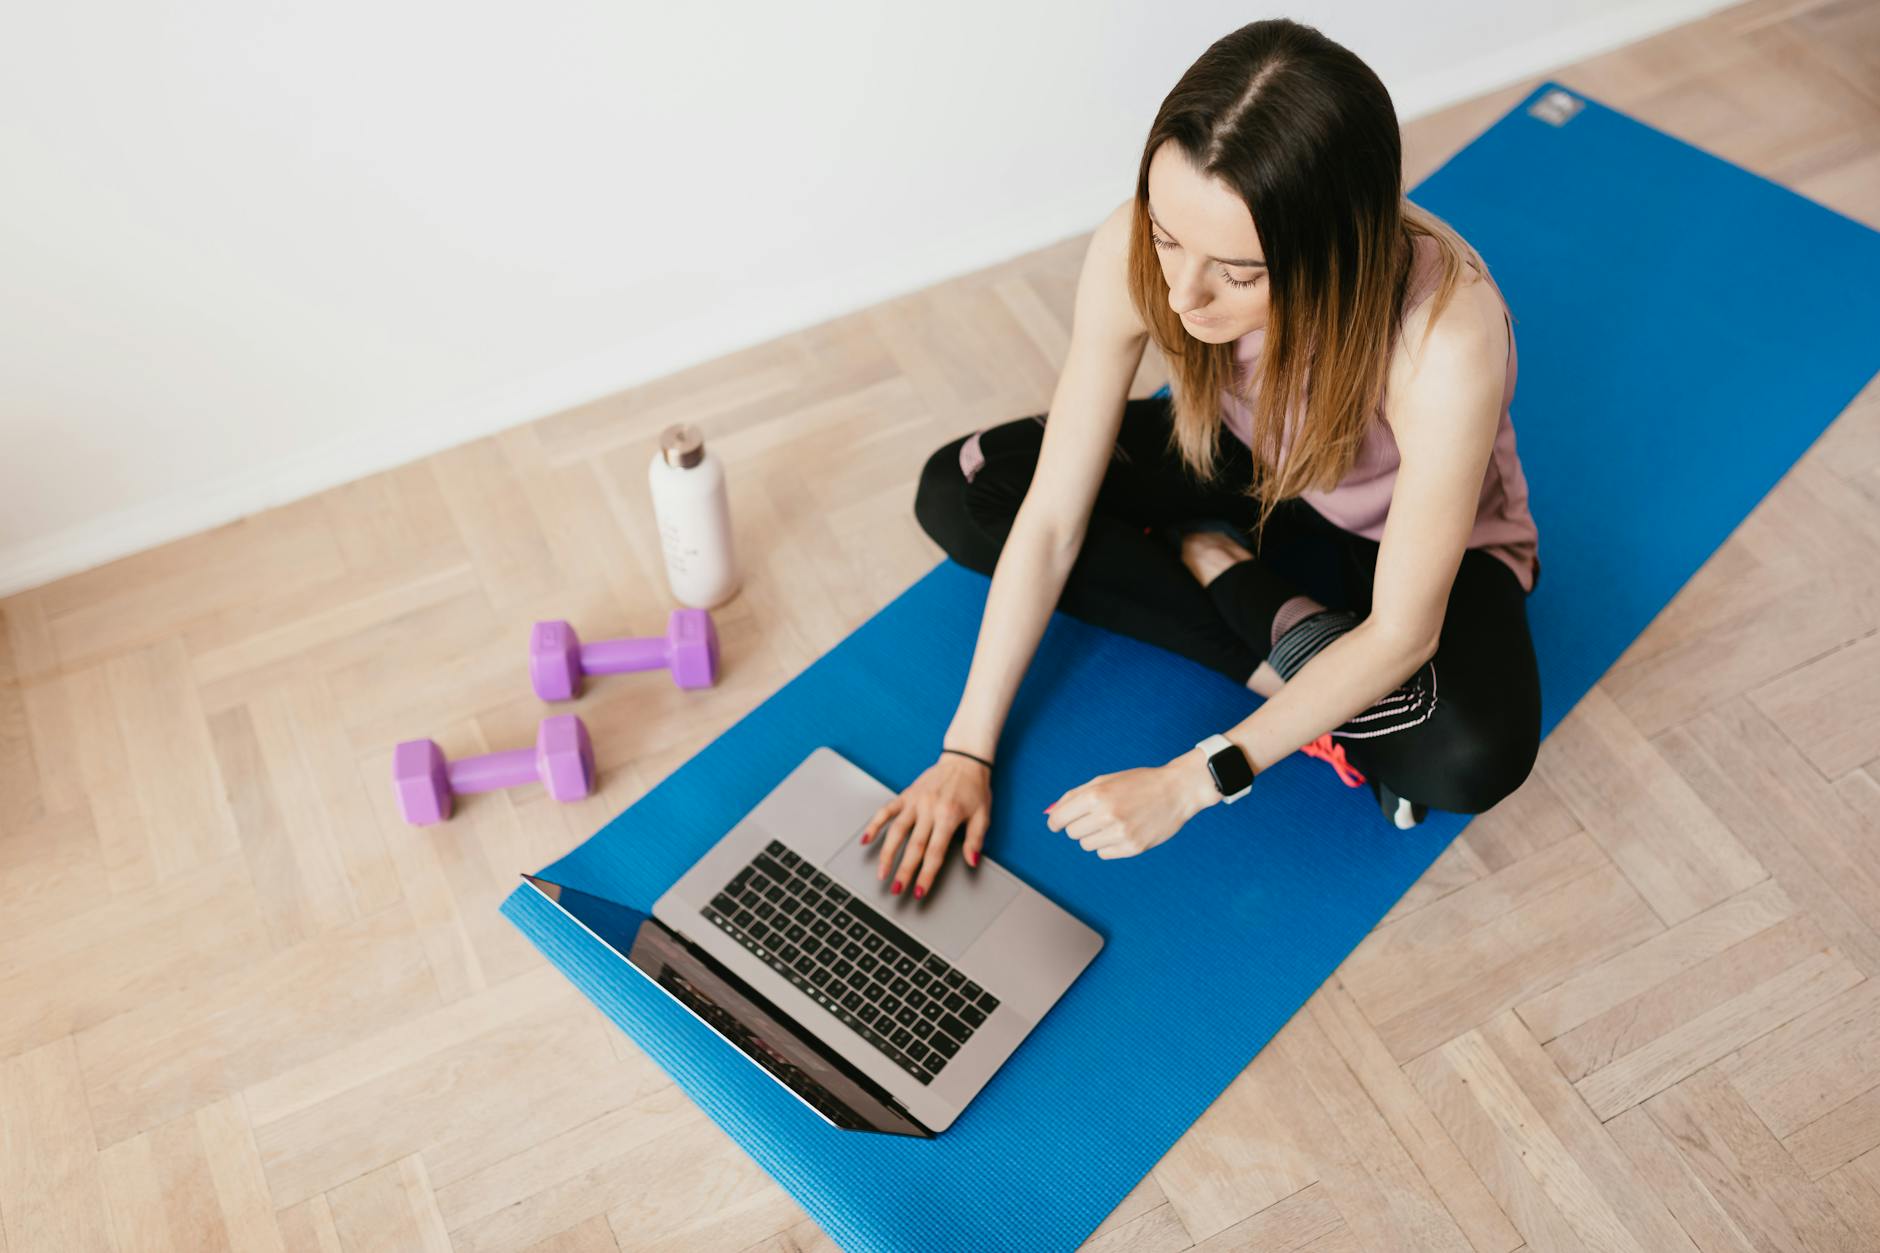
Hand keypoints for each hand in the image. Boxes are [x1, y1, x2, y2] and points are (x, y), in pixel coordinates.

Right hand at [859, 752, 992, 898]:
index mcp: (949, 815)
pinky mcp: (906, 794)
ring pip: (896, 831)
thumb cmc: (975, 788)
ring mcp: (915, 801)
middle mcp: (929, 809)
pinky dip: (874, 824)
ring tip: (881, 873)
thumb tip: (971, 862)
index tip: (919, 892)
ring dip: (887, 854)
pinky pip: (886, 810)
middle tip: (896, 890)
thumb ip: (976, 840)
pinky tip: (866, 840)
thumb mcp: (983, 815)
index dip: (926, 874)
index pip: (935, 852)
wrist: (964, 760)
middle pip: (913, 846)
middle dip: (904, 871)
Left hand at [1045, 748, 1219, 858]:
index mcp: (1096, 796)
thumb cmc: (1137, 783)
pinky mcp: (1133, 848)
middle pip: (1072, 833)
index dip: (1056, 822)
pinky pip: (1104, 854)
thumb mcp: (1104, 780)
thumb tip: (1051, 814)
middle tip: (1095, 816)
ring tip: (1112, 822)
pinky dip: (1108, 845)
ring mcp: (1121, 834)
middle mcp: (1106, 816)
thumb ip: (1074, 796)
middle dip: (1078, 825)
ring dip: (1094, 835)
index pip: (1059, 820)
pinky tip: (1123, 831)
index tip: (1059, 824)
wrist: (1177, 790)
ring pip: (1087, 845)